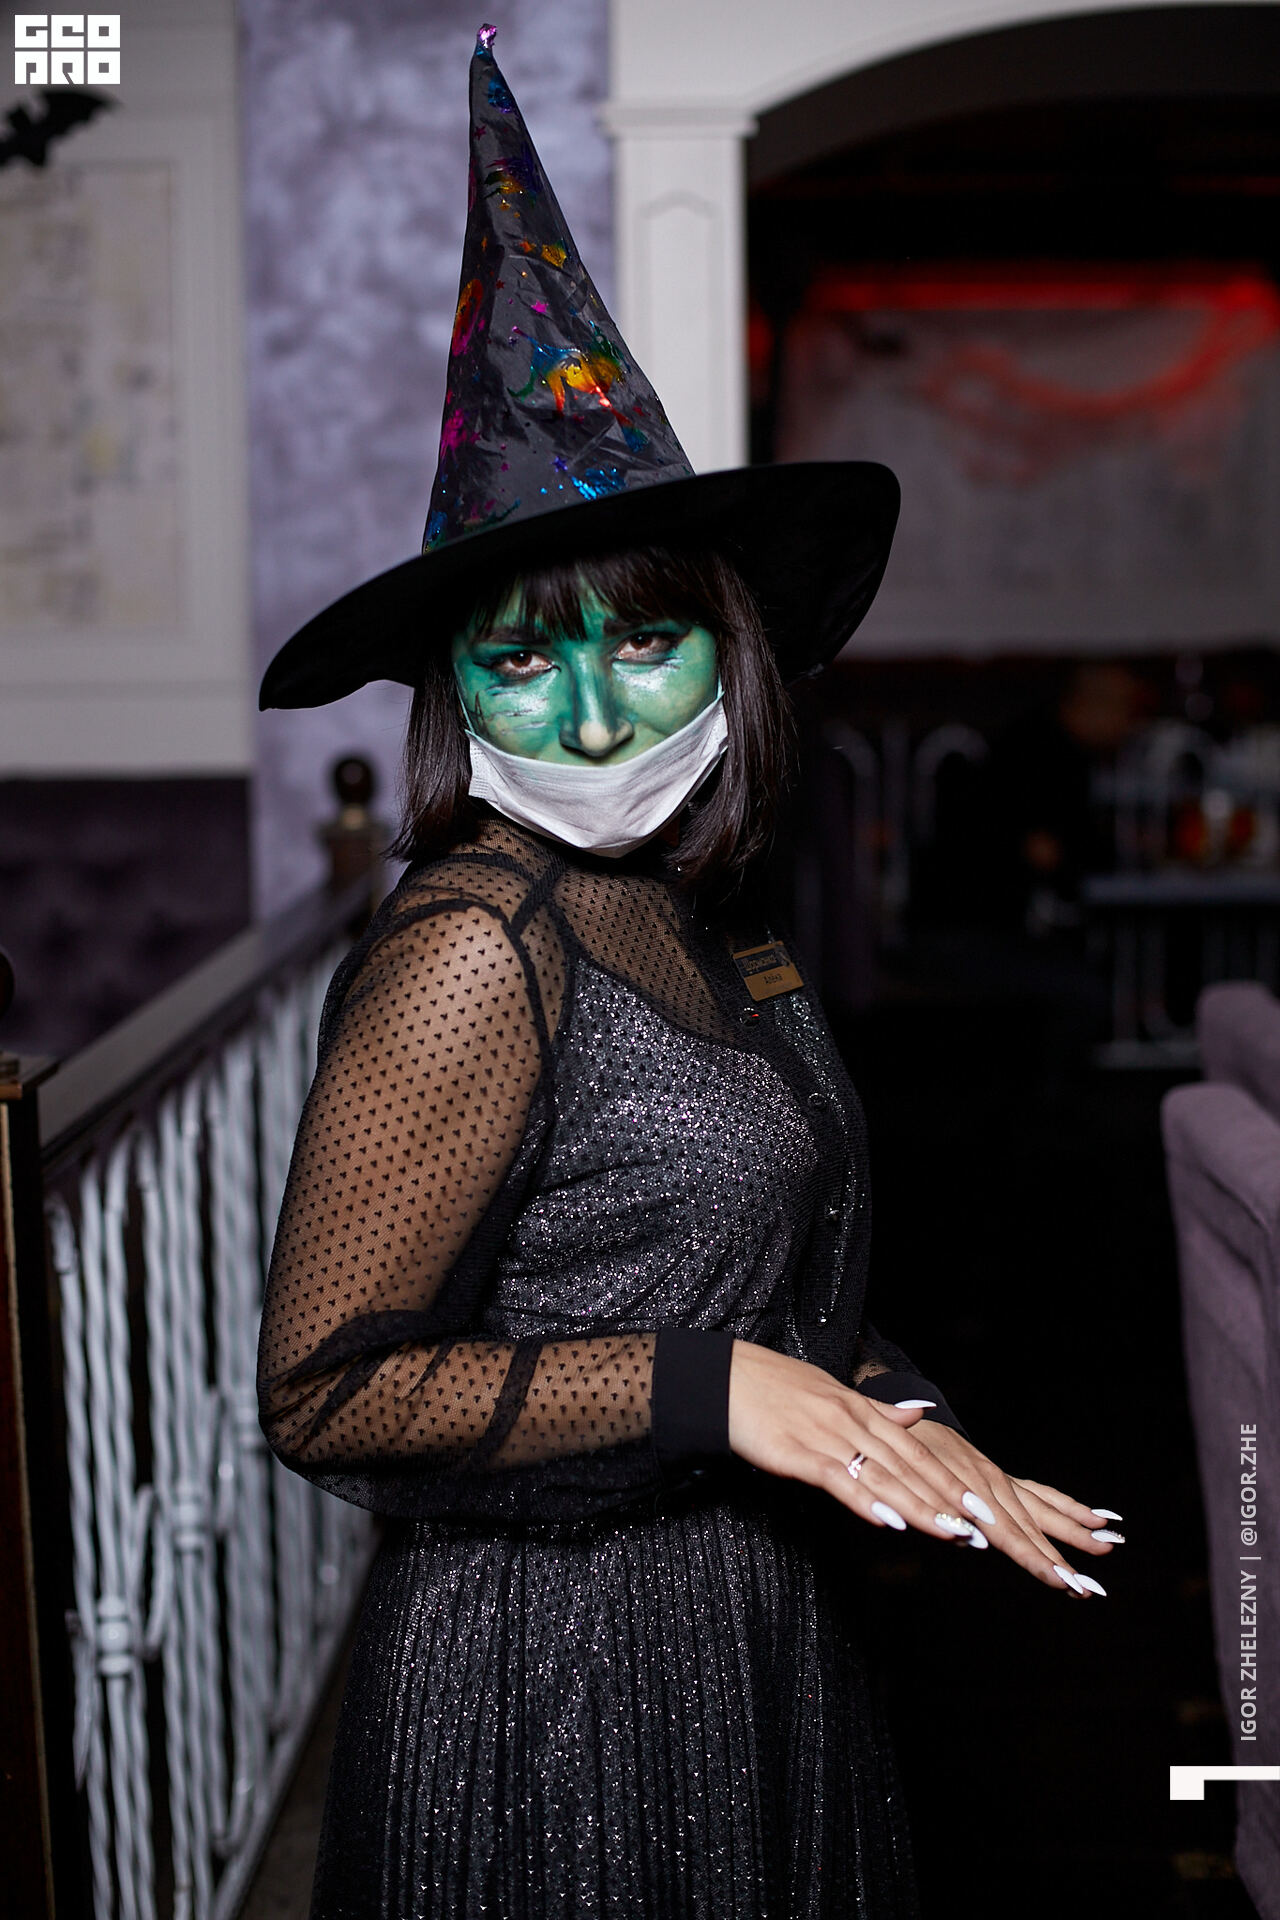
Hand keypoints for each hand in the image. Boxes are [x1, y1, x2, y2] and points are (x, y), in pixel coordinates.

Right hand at [727, 1341, 1113, 1596]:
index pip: (922, 1457)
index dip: (958, 1486)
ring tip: (959, 1535)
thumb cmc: (777, 1395)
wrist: (727, 1379)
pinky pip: (840, 1481)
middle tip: (996, 1535)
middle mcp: (857, 1424)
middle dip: (956, 1504)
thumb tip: (915, 1415)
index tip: (995, 1513)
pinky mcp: (800, 1454)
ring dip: (924, 1508)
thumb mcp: (833, 1400)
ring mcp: (829, 1438)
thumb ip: (877, 1415)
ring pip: (886, 1478)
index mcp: (867, 1415)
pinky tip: (890, 1522)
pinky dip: (867, 1501)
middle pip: (914, 1471)